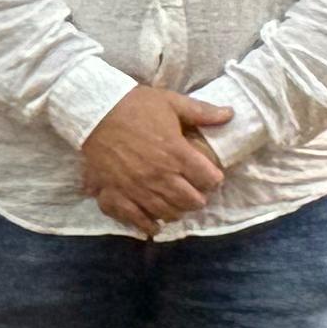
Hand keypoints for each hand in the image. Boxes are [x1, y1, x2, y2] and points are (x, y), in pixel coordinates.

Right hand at [77, 85, 232, 237]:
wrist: (95, 112)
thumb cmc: (135, 105)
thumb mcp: (171, 102)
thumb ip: (201, 112)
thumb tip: (230, 114)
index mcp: (177, 153)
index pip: (208, 179)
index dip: (213, 179)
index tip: (211, 176)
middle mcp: (161, 175)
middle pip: (191, 201)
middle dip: (198, 198)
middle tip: (195, 192)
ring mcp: (139, 187)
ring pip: (168, 212)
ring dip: (177, 211)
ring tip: (177, 205)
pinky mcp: (119, 192)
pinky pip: (137, 218)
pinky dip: (149, 225)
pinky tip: (155, 225)